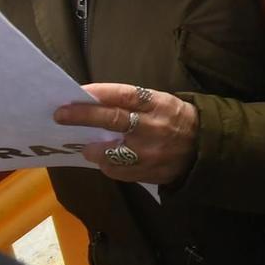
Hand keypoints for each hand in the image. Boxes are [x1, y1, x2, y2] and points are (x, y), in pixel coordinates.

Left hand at [57, 83, 198, 184]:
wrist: (204, 149)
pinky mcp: (147, 173)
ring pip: (109, 152)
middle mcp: (154, 127)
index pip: (124, 95)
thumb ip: (134, 104)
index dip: (99, 93)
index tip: (76, 92)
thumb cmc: (177, 120)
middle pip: (112, 119)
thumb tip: (95, 104)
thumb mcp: (162, 103)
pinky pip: (116, 171)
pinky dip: (107, 164)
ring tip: (88, 146)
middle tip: (60, 115)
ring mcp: (150, 153)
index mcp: (159, 105)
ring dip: (93, 149)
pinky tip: (108, 159)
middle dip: (82, 116)